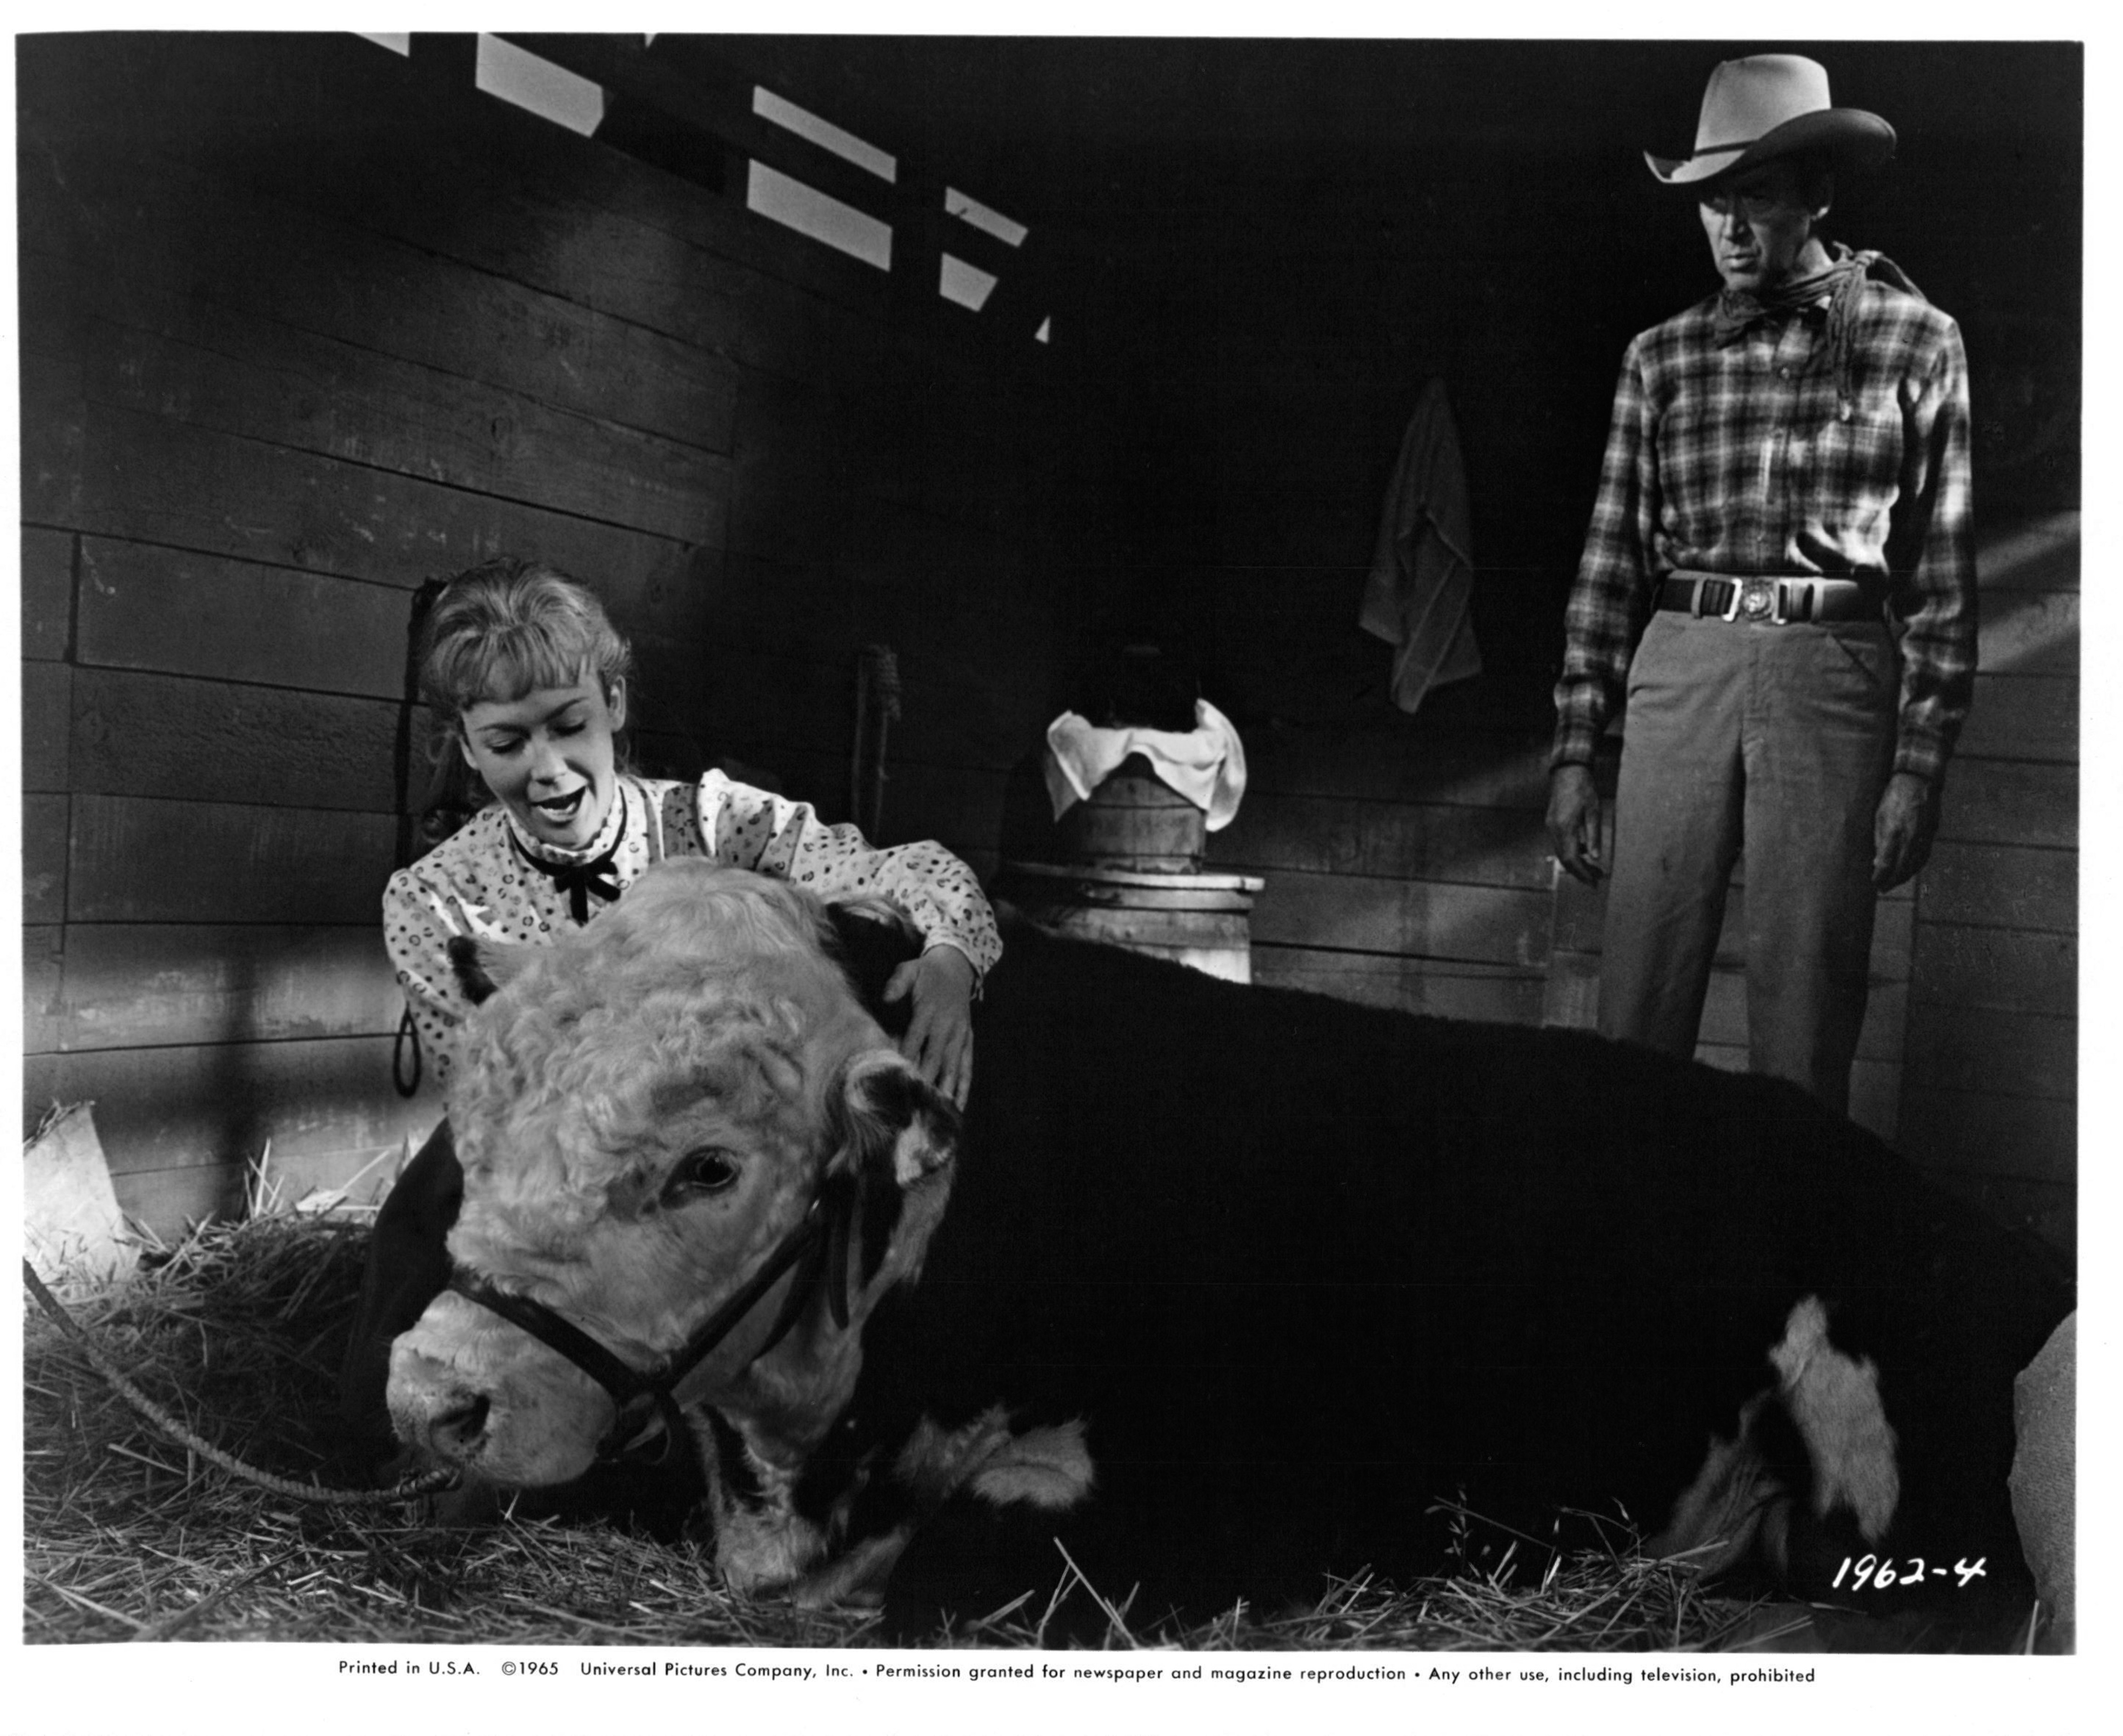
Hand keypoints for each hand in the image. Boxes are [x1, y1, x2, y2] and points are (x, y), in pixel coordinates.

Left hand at [884, 945, 975, 1105]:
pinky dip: (963, 1086)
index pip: (915, 1039)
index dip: (906, 1058)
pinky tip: (959, 1106)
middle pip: (935, 1058)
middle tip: (915, 1105)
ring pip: (953, 1067)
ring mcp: (960, 1035)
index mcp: (929, 1010)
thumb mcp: (910, 969)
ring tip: (938, 1113)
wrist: (958, 966)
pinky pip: (967, 1066)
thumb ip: (898, 982)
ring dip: (945, 1089)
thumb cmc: (927, 972)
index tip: (898, 1079)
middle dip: (925, 1082)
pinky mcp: (968, 1040)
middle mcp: (946, 1025)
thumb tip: (886, 998)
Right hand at [1546, 764, 1604, 885]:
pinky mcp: (1552, 823)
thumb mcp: (1594, 812)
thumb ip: (1594, 836)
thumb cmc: (1584, 789)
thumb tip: (1595, 858)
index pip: (1572, 859)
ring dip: (1576, 863)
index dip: (1583, 873)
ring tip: (1594, 868)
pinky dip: (1571, 852)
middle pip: (1564, 860)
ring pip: (1561, 853)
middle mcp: (1554, 830)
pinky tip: (1584, 851)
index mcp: (1565, 827)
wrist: (1568, 771)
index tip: (1595, 882)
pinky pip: (1560, 844)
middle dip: (1580, 872)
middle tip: (1596, 880)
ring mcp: (1551, 827)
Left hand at [1873, 771, 1937, 890]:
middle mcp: (1910, 837)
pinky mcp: (1932, 833)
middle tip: (1882, 889)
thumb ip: (1878, 840)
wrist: (1918, 780)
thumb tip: (1877, 862)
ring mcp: (1923, 836)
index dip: (1879, 877)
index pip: (1885, 864)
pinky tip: (1909, 870)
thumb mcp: (1878, 816)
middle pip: (1901, 869)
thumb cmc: (1893, 797)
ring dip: (1904, 877)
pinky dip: (1916, 867)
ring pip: (1915, 865)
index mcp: (1893, 832)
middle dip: (1891, 882)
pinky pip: (1924, 856)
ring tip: (1894, 882)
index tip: (1874, 883)